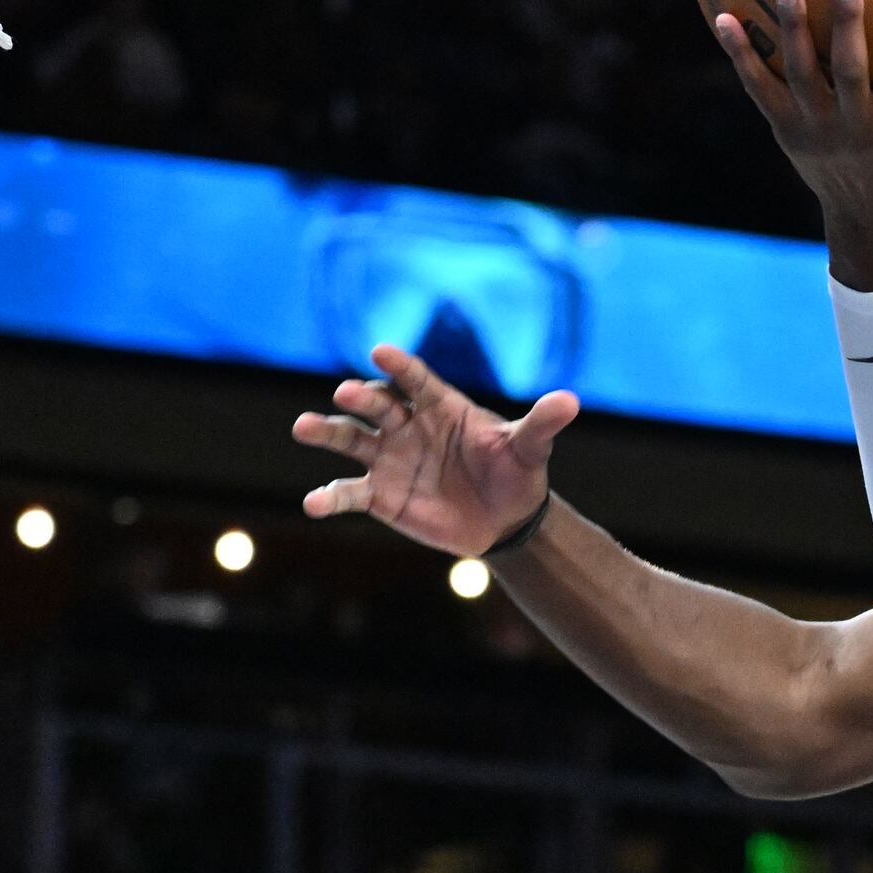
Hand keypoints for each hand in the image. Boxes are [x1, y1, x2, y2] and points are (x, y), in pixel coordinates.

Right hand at [291, 345, 577, 555]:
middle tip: (346, 393)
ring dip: (326, 432)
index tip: (380, 352)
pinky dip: (329, 498)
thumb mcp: (530, 448)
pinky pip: (349, 494)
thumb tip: (570, 401)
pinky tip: (313, 504)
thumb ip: (542, 424)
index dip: (400, 367)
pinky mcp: (380, 496)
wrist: (505, 521)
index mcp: (441, 406)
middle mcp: (408, 426)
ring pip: (350, 440)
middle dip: (360, 398)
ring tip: (302, 427)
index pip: (416, 381)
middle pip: (377, 406)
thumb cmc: (515, 473)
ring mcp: (389, 459)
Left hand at [714, 0, 872, 289]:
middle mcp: (856, 128)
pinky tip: (722, 16)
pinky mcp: (784, 129)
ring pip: (798, 76)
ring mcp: (815, 129)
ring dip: (790, 31)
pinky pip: (757, 87)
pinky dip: (740, 55)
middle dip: (847, 27)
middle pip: (849, 73)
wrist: (870, 216)